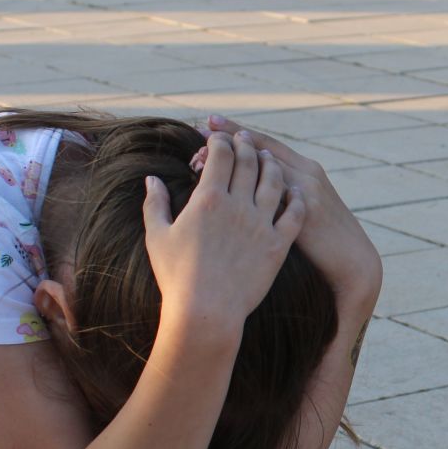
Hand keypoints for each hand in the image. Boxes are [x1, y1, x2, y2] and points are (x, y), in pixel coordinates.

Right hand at [143, 129, 303, 334]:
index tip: (219, 137)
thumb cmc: (177, 276)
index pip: (220, 155)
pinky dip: (295, 198)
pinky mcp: (278, 244)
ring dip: (271, 164)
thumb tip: (151, 179)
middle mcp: (238, 205)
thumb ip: (155, 203)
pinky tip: (295, 191)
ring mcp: (261, 224)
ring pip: (274, 182)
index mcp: (208, 198)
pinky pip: (294, 214)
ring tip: (268, 157)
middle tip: (245, 139)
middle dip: (246, 145)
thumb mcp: (157, 236)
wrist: (206, 310)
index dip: (221, 141)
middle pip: (249, 162)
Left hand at [199, 116, 381, 301]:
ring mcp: (305, 195)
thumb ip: (285, 189)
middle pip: (259, 150)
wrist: (355, 264)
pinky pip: (265, 199)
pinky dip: (239, 192)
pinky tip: (214, 193)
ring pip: (259, 169)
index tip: (209, 122)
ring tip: (196, 158)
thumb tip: (254, 182)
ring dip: (226, 163)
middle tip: (194, 134)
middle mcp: (306, 175)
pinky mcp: (302, 218)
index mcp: (307, 169)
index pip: (266, 143)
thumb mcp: (309, 204)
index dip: (237, 131)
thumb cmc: (326, 238)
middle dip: (226, 141)